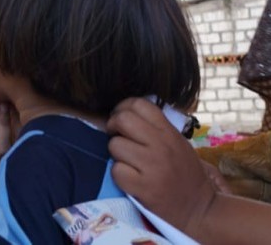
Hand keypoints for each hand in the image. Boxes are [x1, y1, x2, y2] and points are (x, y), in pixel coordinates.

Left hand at [107, 97, 216, 233]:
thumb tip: (125, 113)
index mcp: (169, 132)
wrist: (200, 210)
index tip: (122, 120)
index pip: (139, 104)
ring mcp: (153, 166)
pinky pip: (116, 171)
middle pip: (122, 119)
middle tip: (118, 138)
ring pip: (115, 145)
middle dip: (113, 127)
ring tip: (128, 162)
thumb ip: (156, 128)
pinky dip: (119, 175)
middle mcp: (161, 146)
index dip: (123, 108)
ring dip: (116, 154)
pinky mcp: (144, 187)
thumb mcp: (177, 144)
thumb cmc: (185, 175)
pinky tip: (131, 179)